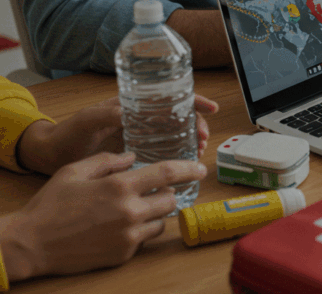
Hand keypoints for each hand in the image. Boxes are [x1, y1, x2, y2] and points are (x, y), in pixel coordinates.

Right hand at [0, 152, 206, 280]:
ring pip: (161, 221)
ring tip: (134, 208)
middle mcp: (130, 211)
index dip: (189, 168)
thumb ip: (108, 159)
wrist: (30, 243)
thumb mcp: (75, 170)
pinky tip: (119, 226)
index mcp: (120, 186)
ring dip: (154, 213)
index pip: (168, 174)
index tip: (201, 168)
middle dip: (167, 193)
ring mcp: (128, 235)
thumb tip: (132, 156)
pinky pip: (144, 238)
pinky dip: (139, 230)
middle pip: (170, 200)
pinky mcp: (124, 253)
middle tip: (155, 191)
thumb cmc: (50, 204)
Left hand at [17, 95, 218, 174]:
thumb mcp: (86, 121)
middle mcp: (139, 119)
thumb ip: (106, 114)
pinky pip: (162, 153)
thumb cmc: (67, 134)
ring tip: (196, 152)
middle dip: (195, 125)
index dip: (192, 101)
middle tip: (201, 140)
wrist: (50, 157)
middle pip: (177, 117)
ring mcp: (139, 136)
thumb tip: (130, 112)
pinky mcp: (136, 154)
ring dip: (188, 142)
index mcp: (132, 105)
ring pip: (173, 135)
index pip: (168, 97)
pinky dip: (175, 158)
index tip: (210, 109)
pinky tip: (181, 166)